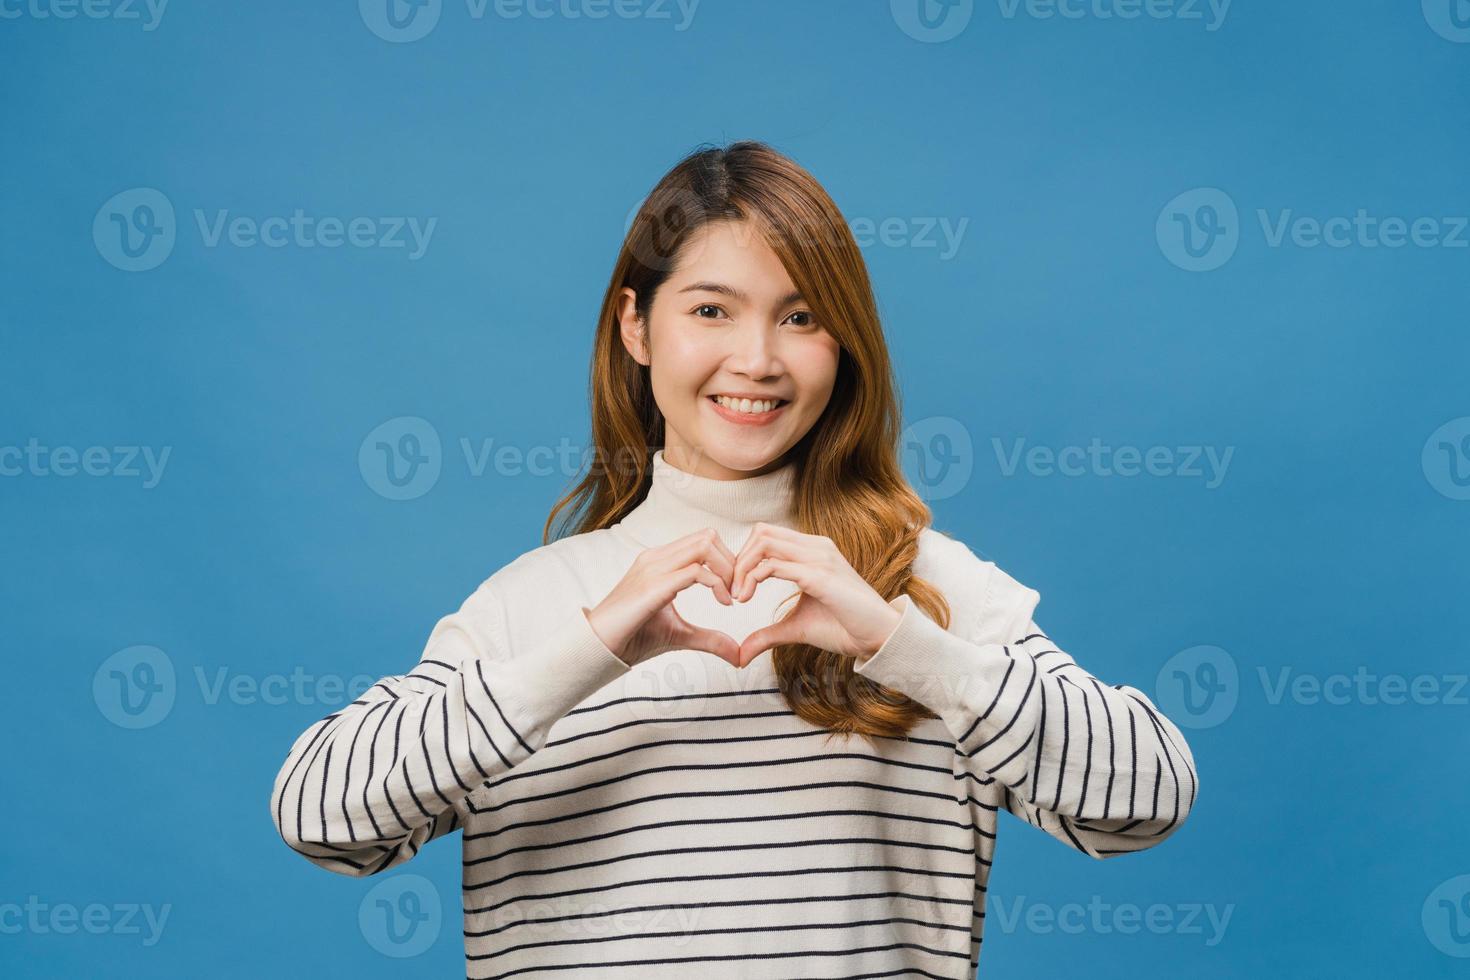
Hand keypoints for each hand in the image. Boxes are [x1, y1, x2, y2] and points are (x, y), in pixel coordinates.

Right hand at [584, 528, 741, 667]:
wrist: (598, 648)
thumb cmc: (633, 637)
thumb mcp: (680, 635)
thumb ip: (709, 639)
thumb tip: (738, 656)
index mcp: (661, 561)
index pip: (704, 540)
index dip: (728, 561)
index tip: (736, 590)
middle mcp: (657, 557)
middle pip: (708, 536)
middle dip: (732, 562)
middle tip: (738, 592)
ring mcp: (653, 568)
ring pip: (704, 545)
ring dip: (727, 569)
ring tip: (731, 596)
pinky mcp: (653, 586)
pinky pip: (695, 571)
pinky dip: (717, 584)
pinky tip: (723, 603)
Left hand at [730, 523, 904, 667]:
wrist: (878, 637)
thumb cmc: (844, 627)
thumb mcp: (796, 628)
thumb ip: (768, 634)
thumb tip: (741, 652)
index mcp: (813, 551)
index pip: (766, 535)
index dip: (744, 557)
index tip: (735, 587)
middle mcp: (816, 547)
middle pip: (761, 532)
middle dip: (738, 559)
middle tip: (730, 589)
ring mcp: (819, 558)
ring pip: (764, 543)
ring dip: (742, 567)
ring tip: (737, 595)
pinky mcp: (819, 576)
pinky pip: (774, 565)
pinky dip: (752, 579)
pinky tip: (746, 599)